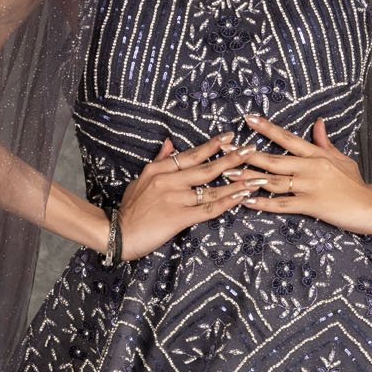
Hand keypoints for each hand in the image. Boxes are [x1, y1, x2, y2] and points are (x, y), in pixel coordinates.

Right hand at [115, 131, 255, 260]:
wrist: (116, 234)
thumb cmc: (130, 210)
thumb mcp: (140, 179)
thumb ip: (159, 161)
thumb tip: (169, 142)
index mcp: (159, 169)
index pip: (190, 155)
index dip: (212, 146)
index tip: (230, 137)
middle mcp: (168, 180)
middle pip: (206, 168)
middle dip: (231, 159)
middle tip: (250, 150)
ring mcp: (174, 198)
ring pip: (211, 188)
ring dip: (236, 182)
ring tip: (255, 177)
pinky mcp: (178, 217)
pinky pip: (208, 208)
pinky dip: (227, 202)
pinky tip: (242, 197)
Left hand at [224, 115, 371, 233]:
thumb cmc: (356, 184)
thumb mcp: (341, 159)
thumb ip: (325, 142)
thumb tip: (317, 122)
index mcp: (316, 154)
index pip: (287, 138)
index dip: (266, 128)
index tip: (247, 119)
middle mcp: (310, 167)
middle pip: (273, 159)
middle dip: (247, 154)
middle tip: (225, 150)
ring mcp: (310, 186)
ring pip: (273, 180)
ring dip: (249, 179)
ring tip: (228, 176)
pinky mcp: (311, 205)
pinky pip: (282, 204)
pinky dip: (263, 203)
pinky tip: (247, 201)